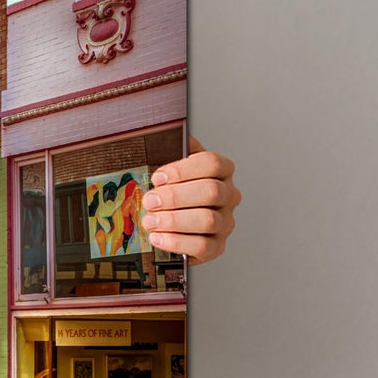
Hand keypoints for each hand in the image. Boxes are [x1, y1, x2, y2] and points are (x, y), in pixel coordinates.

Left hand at [141, 136, 239, 263]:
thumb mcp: (170, 164)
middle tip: (150, 201)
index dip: (183, 170)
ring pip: (208, 220)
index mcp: (220, 170)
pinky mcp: (217, 246)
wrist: (172, 220)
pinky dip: (176, 242)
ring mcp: (225, 221)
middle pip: (211, 192)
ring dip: (173, 220)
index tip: (157, 177)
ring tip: (150, 220)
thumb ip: (171, 148)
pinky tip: (158, 237)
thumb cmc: (171, 188)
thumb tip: (167, 132)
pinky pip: (203, 246)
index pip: (212, 163)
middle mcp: (228, 195)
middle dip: (175, 197)